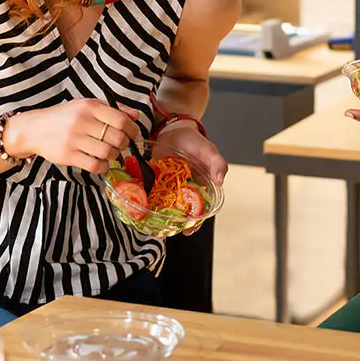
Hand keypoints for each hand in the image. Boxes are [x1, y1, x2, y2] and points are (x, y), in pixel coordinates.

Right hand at [7, 99, 140, 173]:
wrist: (36, 129)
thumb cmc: (67, 116)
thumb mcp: (88, 106)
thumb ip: (113, 109)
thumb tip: (136, 116)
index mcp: (89, 107)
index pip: (121, 120)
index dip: (132, 129)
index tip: (134, 134)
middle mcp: (82, 122)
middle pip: (116, 138)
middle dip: (124, 144)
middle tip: (121, 144)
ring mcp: (74, 140)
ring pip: (107, 153)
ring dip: (114, 155)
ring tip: (110, 152)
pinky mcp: (68, 156)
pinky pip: (95, 166)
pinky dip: (103, 166)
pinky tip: (101, 162)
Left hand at [154, 122, 227, 236]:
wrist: (174, 130)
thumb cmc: (195, 142)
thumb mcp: (209, 150)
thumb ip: (217, 163)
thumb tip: (220, 180)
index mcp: (200, 189)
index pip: (199, 211)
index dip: (194, 223)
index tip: (187, 230)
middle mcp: (183, 192)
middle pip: (180, 213)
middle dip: (173, 223)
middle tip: (166, 229)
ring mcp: (168, 187)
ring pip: (163, 206)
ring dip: (158, 214)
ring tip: (151, 220)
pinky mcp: (154, 181)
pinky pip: (150, 194)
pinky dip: (145, 200)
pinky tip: (139, 205)